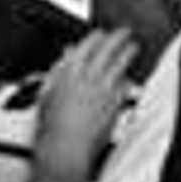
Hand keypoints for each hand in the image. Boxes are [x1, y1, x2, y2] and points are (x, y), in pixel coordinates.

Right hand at [36, 29, 136, 166]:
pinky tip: (129, 75)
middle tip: (125, 31)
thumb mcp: (46, 93)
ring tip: (134, 46)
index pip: (87, 44)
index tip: (101, 34)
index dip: (97, 36)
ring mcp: (104, 89)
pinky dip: (126, 78)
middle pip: (108, 48)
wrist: (64, 149)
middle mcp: (89, 76)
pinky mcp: (114, 103)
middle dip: (118, 36)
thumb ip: (57, 71)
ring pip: (121, 62)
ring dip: (128, 51)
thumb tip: (66, 56)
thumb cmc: (50, 127)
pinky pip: (124, 84)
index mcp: (69, 71)